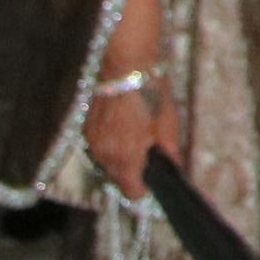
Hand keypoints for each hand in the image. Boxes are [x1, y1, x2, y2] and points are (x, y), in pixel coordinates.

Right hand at [84, 80, 180, 200]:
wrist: (127, 67)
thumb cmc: (152, 95)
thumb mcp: (169, 126)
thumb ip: (170, 154)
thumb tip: (173, 171)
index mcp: (127, 158)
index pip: (132, 193)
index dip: (146, 188)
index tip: (154, 179)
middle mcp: (105, 155)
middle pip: (119, 180)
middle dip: (133, 173)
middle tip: (148, 156)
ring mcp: (93, 143)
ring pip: (108, 165)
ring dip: (121, 160)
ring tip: (136, 140)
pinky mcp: (87, 130)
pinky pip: (100, 149)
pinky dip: (111, 146)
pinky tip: (122, 131)